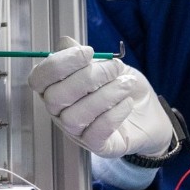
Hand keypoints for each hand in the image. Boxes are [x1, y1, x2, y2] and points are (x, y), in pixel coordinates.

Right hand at [27, 37, 174, 157]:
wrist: (150, 114)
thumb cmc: (123, 87)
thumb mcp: (107, 64)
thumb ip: (86, 56)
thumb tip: (66, 43)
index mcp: (56, 87)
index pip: (39, 78)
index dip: (58, 64)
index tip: (88, 52)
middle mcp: (60, 111)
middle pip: (55, 97)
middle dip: (88, 77)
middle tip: (115, 68)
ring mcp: (76, 131)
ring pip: (75, 116)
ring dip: (105, 95)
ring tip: (126, 84)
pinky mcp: (96, 146)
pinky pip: (95, 133)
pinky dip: (113, 114)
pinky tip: (126, 103)